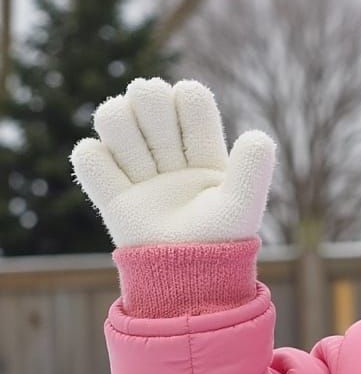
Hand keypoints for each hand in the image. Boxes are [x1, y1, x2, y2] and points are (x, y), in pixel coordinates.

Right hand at [70, 77, 275, 248]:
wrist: (186, 279)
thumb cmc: (220, 243)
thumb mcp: (241, 207)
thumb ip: (252, 172)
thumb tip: (259, 137)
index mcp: (204, 150)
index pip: (188, 96)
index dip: (187, 104)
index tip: (193, 143)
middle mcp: (170, 152)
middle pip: (146, 94)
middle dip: (153, 116)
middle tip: (166, 156)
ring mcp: (138, 169)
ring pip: (111, 115)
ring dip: (126, 140)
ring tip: (146, 173)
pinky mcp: (111, 191)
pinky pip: (87, 155)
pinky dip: (98, 164)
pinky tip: (120, 185)